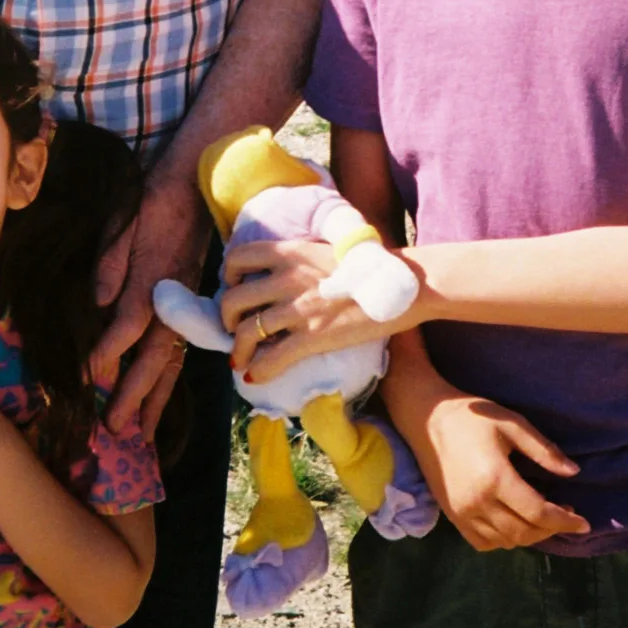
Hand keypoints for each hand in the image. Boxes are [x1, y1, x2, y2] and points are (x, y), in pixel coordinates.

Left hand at [89, 175, 211, 434]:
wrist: (195, 183)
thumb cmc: (152, 199)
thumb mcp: (122, 221)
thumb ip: (110, 261)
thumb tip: (96, 301)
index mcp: (152, 278)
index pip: (128, 325)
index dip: (107, 353)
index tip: (86, 379)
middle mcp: (172, 298)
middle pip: (154, 356)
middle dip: (134, 394)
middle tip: (114, 429)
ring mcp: (185, 303)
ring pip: (173, 359)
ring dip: (157, 397)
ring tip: (143, 433)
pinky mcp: (190, 303)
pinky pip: (181, 349)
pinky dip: (170, 379)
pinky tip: (161, 398)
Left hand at [220, 239, 407, 379]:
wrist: (401, 286)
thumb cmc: (369, 269)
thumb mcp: (326, 251)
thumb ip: (301, 260)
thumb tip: (283, 274)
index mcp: (292, 252)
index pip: (238, 258)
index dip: (228, 275)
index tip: (234, 287)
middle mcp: (288, 278)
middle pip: (233, 299)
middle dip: (226, 319)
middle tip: (234, 328)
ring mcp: (299, 308)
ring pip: (246, 332)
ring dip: (238, 349)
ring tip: (241, 358)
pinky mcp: (313, 336)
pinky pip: (272, 359)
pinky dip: (259, 371)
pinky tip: (256, 376)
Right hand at [412, 391, 589, 551]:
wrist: (427, 419)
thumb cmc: (473, 417)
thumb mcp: (513, 424)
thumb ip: (544, 450)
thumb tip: (574, 472)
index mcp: (495, 478)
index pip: (538, 513)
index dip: (565, 521)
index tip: (584, 523)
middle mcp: (478, 503)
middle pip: (524, 532)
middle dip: (551, 529)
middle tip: (565, 514)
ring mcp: (462, 513)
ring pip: (505, 541)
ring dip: (530, 536)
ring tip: (542, 517)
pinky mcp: (452, 517)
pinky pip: (484, 543)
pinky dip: (504, 540)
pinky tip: (514, 523)